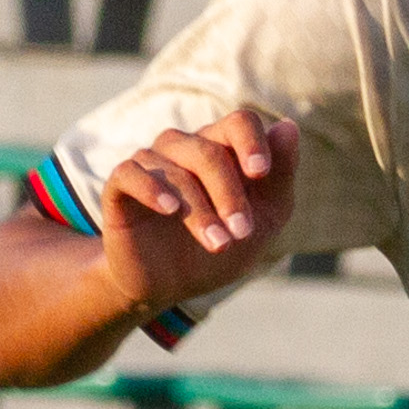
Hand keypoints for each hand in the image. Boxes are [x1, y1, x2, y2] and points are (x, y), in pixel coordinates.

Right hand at [97, 107, 298, 320]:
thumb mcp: (263, 221)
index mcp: (222, 149)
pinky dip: (152, 188)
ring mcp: (151, 164)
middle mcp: (185, 148)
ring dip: (201, 208)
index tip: (261, 172)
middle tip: (242, 232)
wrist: (170, 287)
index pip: (239, 122)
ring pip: (175, 168)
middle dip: (230, 193)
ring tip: (218, 244)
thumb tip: (288, 127)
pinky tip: (171, 210)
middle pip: (209, 150)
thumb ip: (279, 178)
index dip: (251, 142)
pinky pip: (130, 172)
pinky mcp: (120, 187)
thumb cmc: (220, 248)